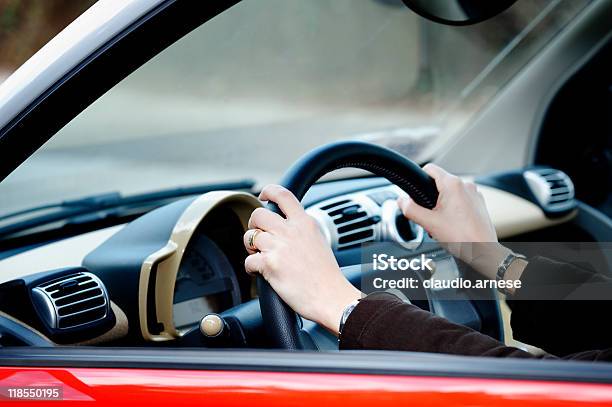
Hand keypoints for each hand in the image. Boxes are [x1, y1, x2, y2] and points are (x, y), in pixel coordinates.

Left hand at [243, 185, 360, 334]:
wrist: (331, 297)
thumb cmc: (327, 276)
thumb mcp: (319, 241)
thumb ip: (302, 230)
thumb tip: (287, 225)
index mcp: (304, 223)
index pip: (282, 195)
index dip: (268, 191)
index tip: (263, 196)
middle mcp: (291, 231)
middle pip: (258, 213)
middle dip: (253, 224)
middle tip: (258, 236)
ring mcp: (279, 247)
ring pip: (250, 236)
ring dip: (251, 247)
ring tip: (259, 255)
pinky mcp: (270, 264)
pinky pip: (248, 260)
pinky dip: (251, 267)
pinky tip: (259, 272)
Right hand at [397, 163, 496, 242]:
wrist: (483, 251)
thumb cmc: (463, 237)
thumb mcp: (429, 223)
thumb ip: (411, 209)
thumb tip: (402, 202)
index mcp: (453, 184)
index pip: (430, 169)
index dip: (419, 179)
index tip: (416, 193)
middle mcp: (466, 185)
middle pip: (439, 183)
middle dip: (430, 198)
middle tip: (430, 216)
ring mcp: (474, 195)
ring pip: (450, 194)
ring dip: (442, 206)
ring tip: (443, 223)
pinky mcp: (479, 204)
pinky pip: (460, 201)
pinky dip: (453, 210)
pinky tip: (453, 225)